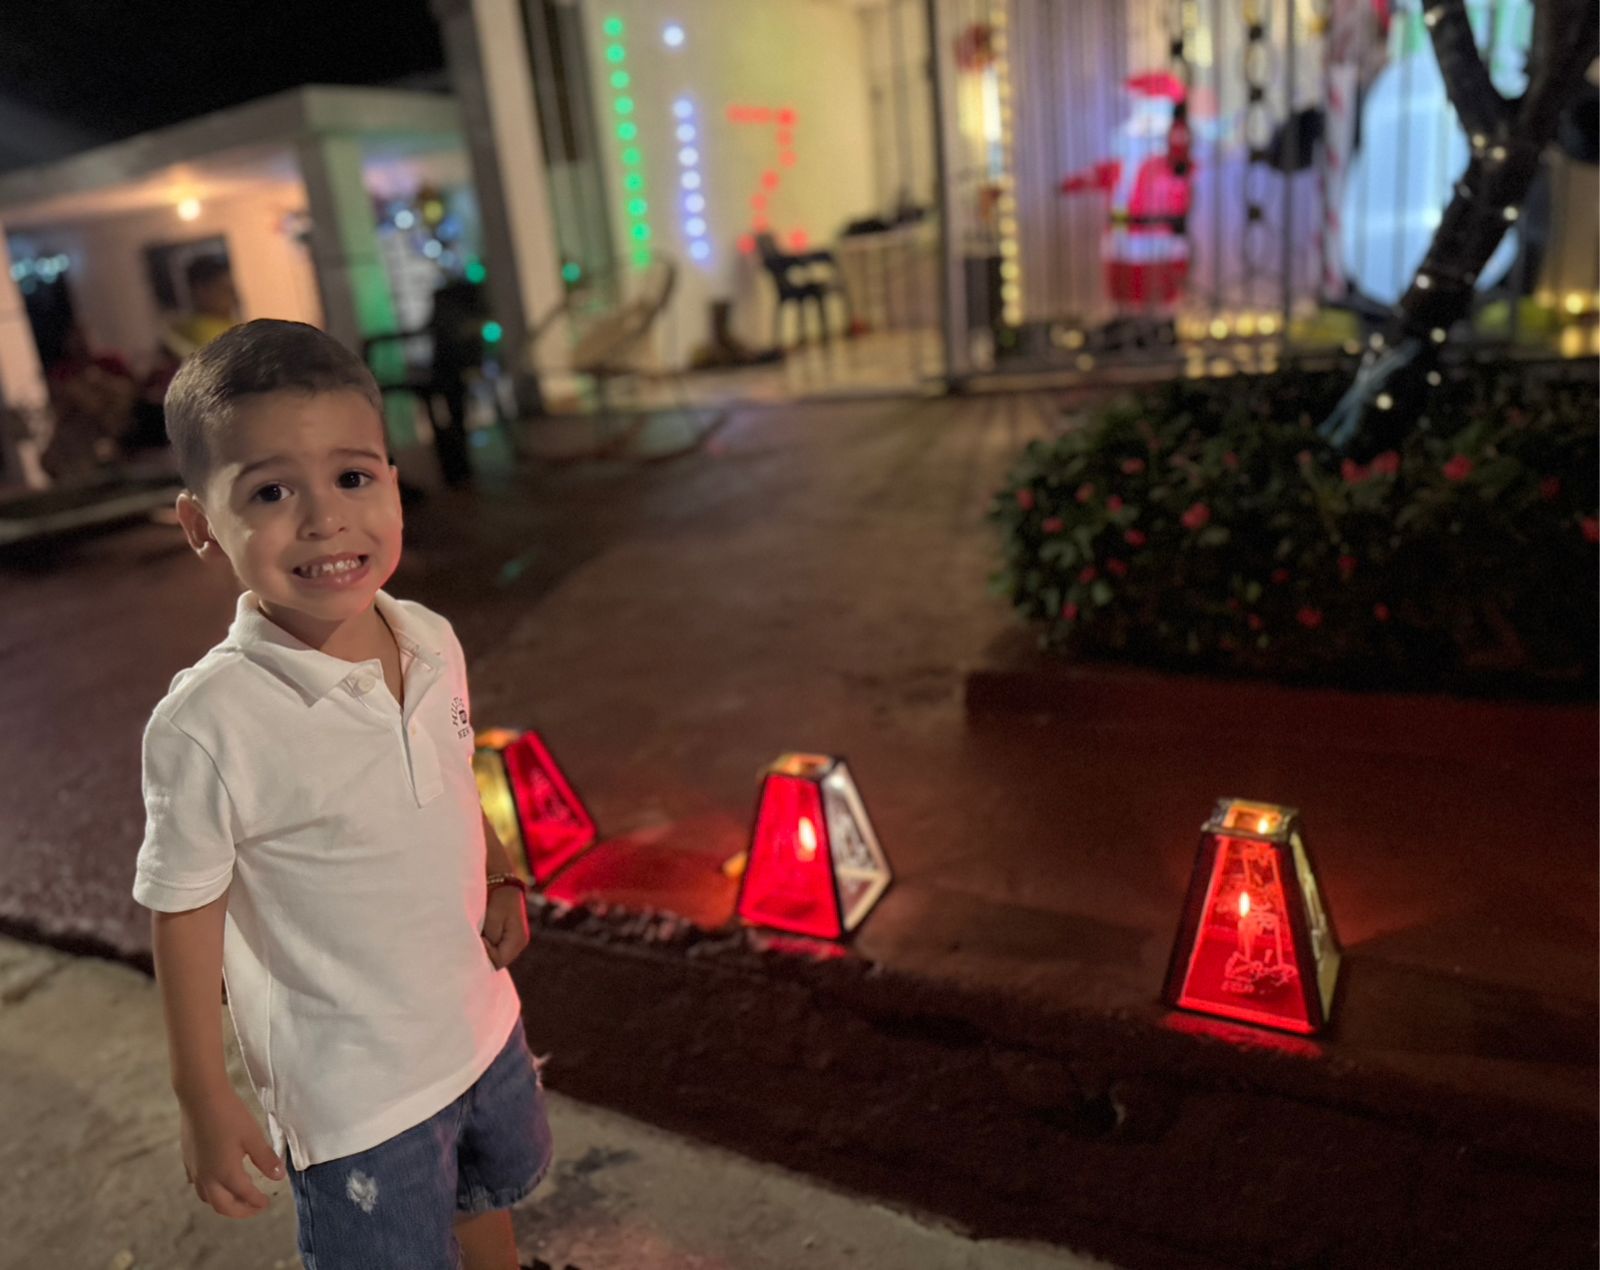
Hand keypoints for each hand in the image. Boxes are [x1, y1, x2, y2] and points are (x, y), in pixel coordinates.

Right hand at [179, 1086, 282, 1217]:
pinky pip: (198, 1184)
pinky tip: (216, 1181)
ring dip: (224, 1202)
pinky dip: (210, 1190)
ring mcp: (195, 1170)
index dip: (257, 1202)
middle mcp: (207, 1177)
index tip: (267, 1203)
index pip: (245, 1195)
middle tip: (254, 1208)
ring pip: (208, 1197)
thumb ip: (266, 1159)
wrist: (200, 1097)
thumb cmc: (229, 1115)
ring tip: (237, 1198)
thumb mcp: (253, 1137)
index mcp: (226, 1174)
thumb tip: (278, 1177)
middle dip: (240, 1211)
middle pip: (223, 1205)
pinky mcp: (188, 1160)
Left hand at [482, 885, 529, 968]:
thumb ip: (489, 941)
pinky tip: (480, 932)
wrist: (501, 881)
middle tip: (473, 937)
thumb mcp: (492, 919)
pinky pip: (496, 947)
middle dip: (483, 953)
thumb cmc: (497, 898)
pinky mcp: (508, 935)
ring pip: (496, 954)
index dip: (484, 954)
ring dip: (484, 948)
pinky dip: (486, 943)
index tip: (477, 937)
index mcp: (518, 941)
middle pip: (497, 961)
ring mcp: (515, 940)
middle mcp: (519, 943)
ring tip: (478, 932)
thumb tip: (482, 957)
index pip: (497, 962)